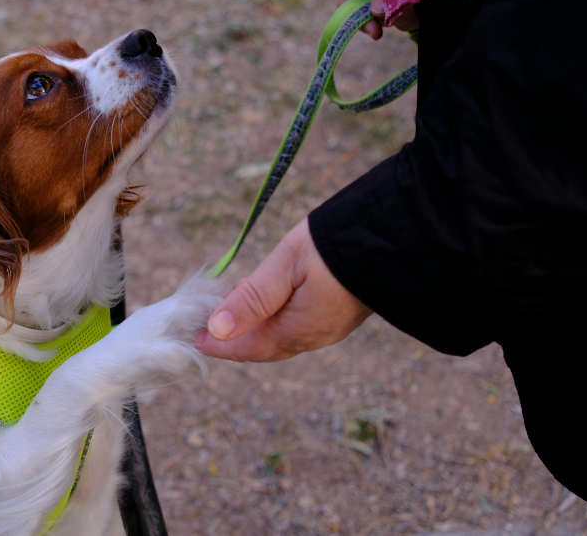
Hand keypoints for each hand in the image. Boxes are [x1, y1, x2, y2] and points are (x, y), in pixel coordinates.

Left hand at [196, 220, 372, 361]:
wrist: (394, 237)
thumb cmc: (335, 246)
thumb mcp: (286, 266)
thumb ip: (252, 299)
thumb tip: (218, 329)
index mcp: (298, 329)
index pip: (247, 348)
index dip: (217, 345)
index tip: (192, 336)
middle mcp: (314, 337)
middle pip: (262, 347)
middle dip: (232, 340)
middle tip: (204, 325)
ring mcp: (329, 329)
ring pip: (280, 339)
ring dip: (253, 330)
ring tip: (229, 310)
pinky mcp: (339, 316)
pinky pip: (297, 328)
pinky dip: (273, 322)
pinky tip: (264, 303)